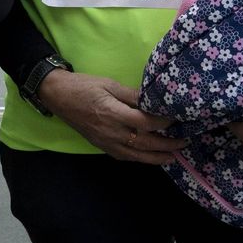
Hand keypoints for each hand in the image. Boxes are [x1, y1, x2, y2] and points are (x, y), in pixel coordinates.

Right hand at [36, 70, 184, 164]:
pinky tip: (149, 157)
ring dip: (156, 158)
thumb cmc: (84, 86)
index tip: (177, 119)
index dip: (163, 122)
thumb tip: (153, 100)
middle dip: (166, 145)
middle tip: (184, 142)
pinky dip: (139, 159)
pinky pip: (124, 156)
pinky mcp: (101, 146)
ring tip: (172, 157)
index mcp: (114, 114)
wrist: (58, 96)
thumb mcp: (109, 84)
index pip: (145, 122)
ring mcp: (106, 142)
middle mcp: (112, 132)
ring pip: (136, 155)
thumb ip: (132, 94)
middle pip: (145, 143)